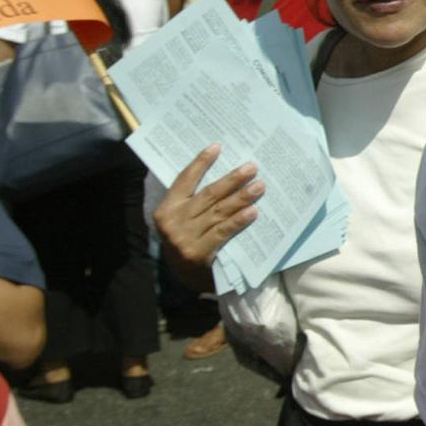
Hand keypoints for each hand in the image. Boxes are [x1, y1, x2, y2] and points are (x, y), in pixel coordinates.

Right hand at [153, 144, 263, 272]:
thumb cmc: (188, 242)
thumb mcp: (183, 221)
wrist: (184, 279)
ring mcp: (183, 238)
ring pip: (218, 212)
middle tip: (252, 168)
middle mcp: (172, 221)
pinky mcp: (197, 253)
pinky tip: (253, 212)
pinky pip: (222, 232)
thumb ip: (195, 202)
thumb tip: (227, 178)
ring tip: (259, 186)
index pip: (184, 180)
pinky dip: (238, 221)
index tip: (217, 146)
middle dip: (232, 180)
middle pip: (208, 195)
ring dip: (241, 198)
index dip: (200, 163)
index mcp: (166, 208)